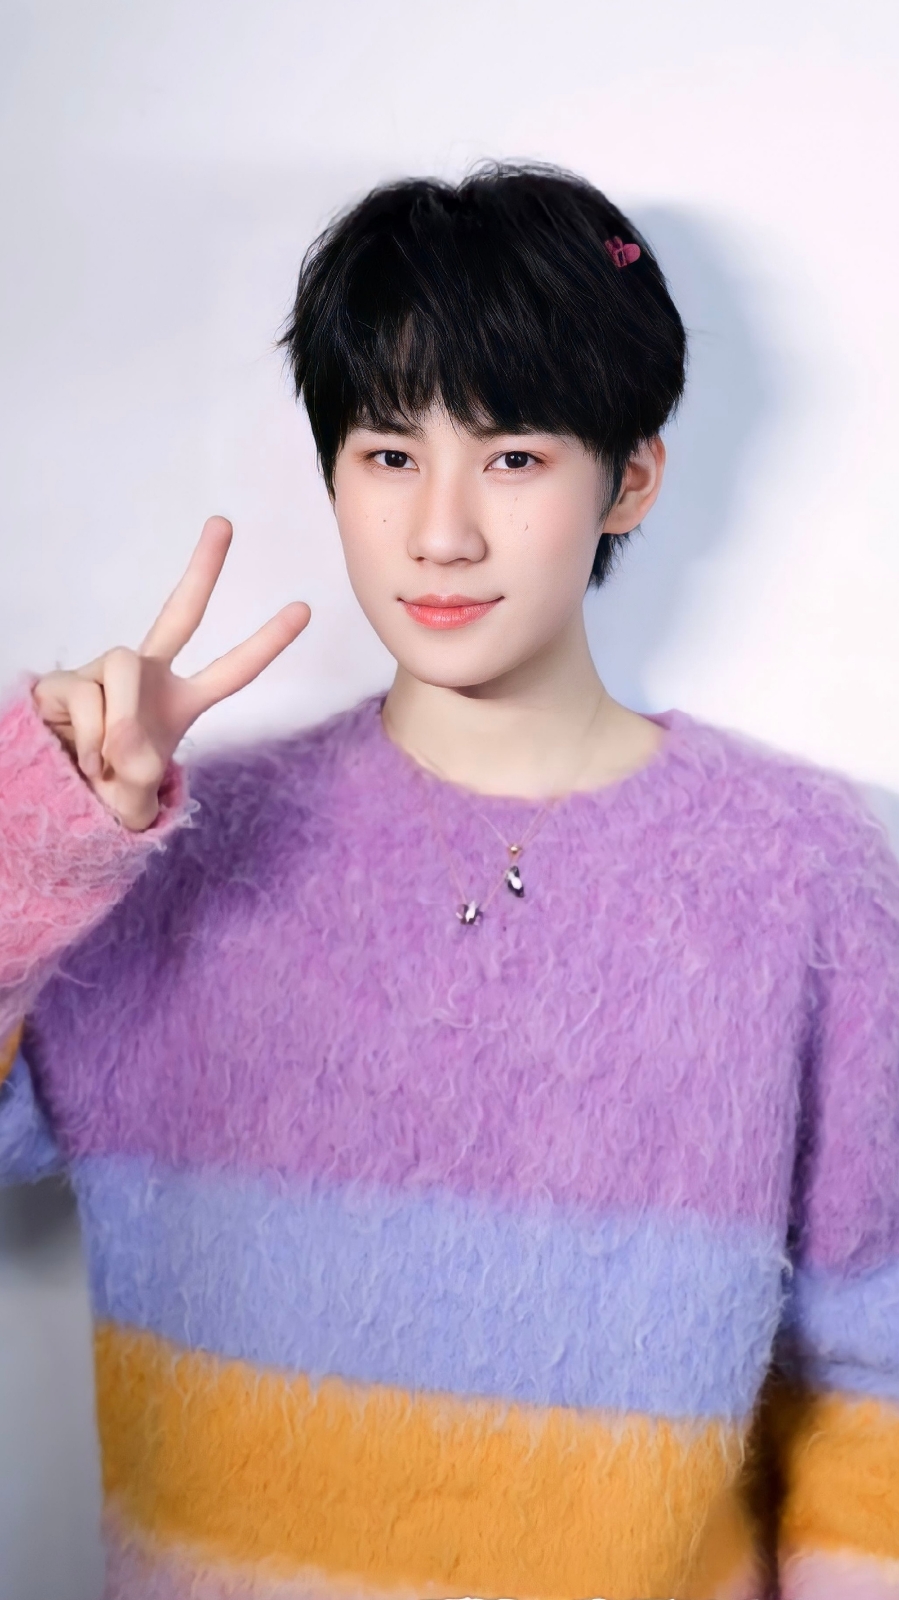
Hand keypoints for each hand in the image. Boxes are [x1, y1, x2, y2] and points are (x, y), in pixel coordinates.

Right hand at [32, 517, 310, 830]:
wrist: (57, 797)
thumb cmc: (107, 792)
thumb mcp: (136, 795)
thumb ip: (139, 774)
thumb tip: (123, 741)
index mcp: (179, 702)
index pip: (232, 671)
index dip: (265, 644)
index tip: (303, 610)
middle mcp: (146, 677)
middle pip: (180, 613)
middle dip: (203, 568)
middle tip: (225, 522)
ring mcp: (105, 673)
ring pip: (121, 668)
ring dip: (119, 719)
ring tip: (108, 762)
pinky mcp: (65, 681)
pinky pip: (85, 695)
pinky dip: (89, 735)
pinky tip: (84, 758)